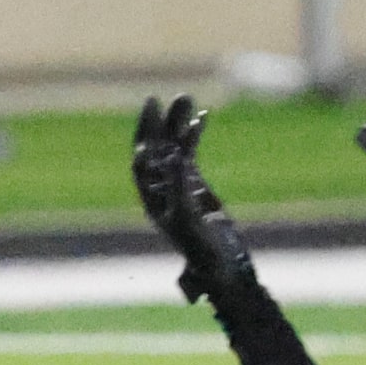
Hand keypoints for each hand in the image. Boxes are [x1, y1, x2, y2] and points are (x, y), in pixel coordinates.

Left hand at [133, 95, 251, 301]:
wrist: (224, 266)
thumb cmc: (203, 249)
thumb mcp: (189, 218)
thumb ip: (180, 188)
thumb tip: (171, 156)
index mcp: (152, 198)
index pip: (142, 160)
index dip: (144, 135)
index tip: (149, 111)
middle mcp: (161, 189)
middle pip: (156, 149)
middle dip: (159, 125)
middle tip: (160, 98)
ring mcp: (178, 186)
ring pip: (175, 149)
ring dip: (178, 126)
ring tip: (187, 98)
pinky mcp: (196, 187)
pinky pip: (191, 156)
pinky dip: (194, 137)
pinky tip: (201, 118)